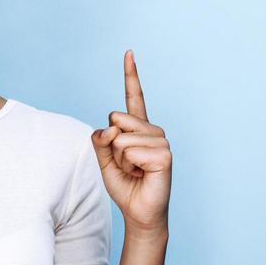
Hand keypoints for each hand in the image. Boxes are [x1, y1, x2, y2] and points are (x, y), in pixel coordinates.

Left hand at [90, 49, 171, 235]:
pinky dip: (130, 165)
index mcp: (137, 128)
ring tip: (135, 171)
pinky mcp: (165, 154)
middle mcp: (152, 129)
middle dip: (112, 146)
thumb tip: (109, 128)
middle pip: (116, 119)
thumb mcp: (104, 161)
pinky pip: (131, 151)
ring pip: (121, 138)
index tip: (129, 52)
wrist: (139, 211)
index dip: (131, 74)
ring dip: (121, 160)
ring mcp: (161, 140)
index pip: (133, 97)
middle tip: (127, 164)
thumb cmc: (125, 185)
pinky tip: (143, 174)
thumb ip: (100, 141)